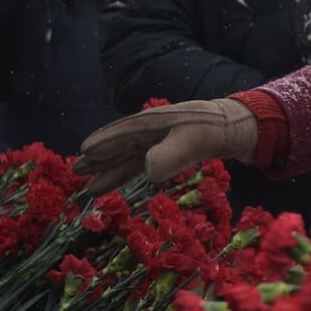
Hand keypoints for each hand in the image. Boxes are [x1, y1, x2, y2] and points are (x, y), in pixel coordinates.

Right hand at [73, 99, 258, 195]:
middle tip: (75, 172)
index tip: (83, 152)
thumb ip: (171, 155)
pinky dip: (126, 173)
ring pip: (127, 157)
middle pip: (119, 145)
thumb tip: (148, 172)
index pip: (122, 133)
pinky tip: (114, 183)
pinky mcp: (166, 151)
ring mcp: (158, 141)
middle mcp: (151, 130)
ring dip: (109, 171)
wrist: (234, 128)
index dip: (103, 143)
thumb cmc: (212, 130)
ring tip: (89, 188)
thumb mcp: (194, 141)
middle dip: (98, 159)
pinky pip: (139, 163)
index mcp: (152, 122)